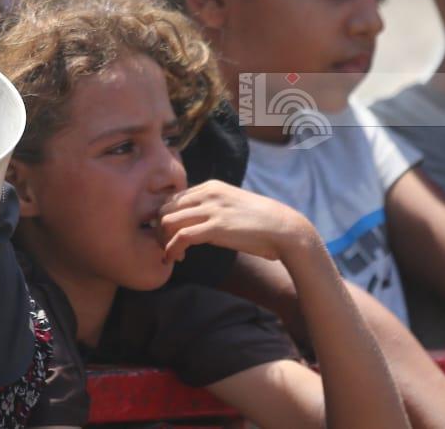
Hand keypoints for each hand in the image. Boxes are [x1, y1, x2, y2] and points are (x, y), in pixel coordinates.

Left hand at [159, 181, 318, 264]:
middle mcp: (207, 193)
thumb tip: (195, 223)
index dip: (166, 218)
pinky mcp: (216, 227)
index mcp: (210, 186)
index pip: (173, 198)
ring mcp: (211, 209)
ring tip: (172, 254)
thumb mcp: (232, 206)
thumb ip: (212, 209)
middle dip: (159, 229)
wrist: (285, 229)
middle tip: (167, 246)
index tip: (171, 235)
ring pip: (167, 220)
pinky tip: (176, 258)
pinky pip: (180, 236)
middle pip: (164, 207)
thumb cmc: (261, 223)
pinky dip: (171, 248)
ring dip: (163, 240)